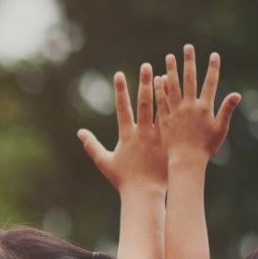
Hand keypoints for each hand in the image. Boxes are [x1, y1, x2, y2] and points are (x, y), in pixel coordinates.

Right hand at [78, 63, 168, 190]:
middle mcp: (142, 132)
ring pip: (160, 109)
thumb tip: (80, 133)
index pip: (122, 108)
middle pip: (143, 103)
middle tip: (146, 65)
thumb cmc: (124, 180)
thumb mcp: (104, 162)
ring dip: (162, 91)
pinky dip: (174, 108)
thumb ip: (92, 146)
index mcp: (127, 135)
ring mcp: (157, 136)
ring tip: (165, 72)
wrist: (145, 193)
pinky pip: (172, 121)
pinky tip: (177, 96)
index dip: (120, 90)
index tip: (119, 74)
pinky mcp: (168, 142)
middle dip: (144, 83)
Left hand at [156, 45, 240, 165]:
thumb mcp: (220, 130)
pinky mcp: (164, 119)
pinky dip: (160, 89)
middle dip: (189, 62)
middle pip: (190, 80)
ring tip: (169, 56)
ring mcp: (175, 112)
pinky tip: (157, 78)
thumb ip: (226, 111)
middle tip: (187, 47)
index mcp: (205, 108)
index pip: (210, 84)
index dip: (213, 69)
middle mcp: (190, 107)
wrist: (186, 162)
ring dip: (172, 70)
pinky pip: (161, 101)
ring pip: (173, 87)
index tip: (213, 54)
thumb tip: (237, 94)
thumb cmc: (206, 148)